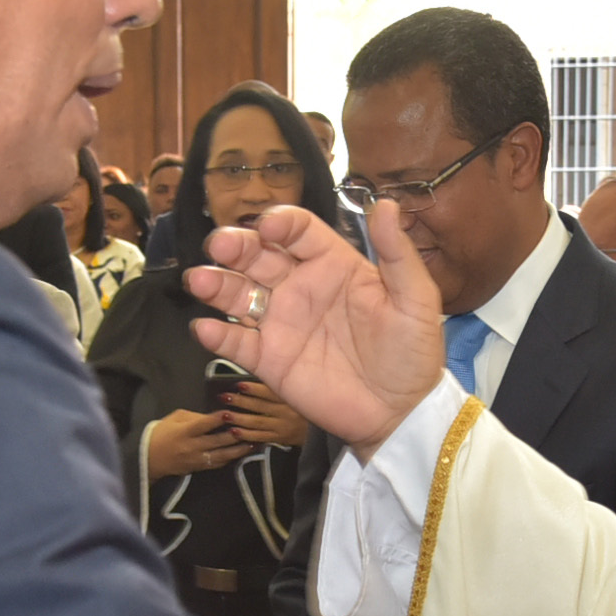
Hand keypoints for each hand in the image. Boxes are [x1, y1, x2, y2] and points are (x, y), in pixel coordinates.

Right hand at [146, 408, 249, 478]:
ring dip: (238, 450)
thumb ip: (194, 416)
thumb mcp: (174, 419)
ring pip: (221, 455)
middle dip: (235, 435)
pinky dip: (230, 458)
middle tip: (250, 428)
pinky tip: (242, 453)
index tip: (231, 412)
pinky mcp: (199, 468)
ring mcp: (196, 460)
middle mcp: (191, 447)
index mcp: (183, 432)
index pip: (203, 425)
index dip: (217, 419)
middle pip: (217, 441)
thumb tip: (214, 416)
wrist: (149, 459)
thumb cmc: (161, 434)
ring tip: (253, 443)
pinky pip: (218, 464)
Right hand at [186, 202, 448, 451]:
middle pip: (258, 256)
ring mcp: (281, 323)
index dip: (281, 223)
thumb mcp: (416, 299)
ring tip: (199, 280)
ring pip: (239, 294)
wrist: (402, 411)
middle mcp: (300, 287)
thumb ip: (397, 253)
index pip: (298, 231)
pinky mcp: (270, 360)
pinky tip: (205, 328)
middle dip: (236, 245)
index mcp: (333, 264)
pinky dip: (216, 335)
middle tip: (221, 244)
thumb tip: (385, 204)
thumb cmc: (413, 352)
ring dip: (217, 284)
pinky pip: (237, 343)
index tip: (269, 225)